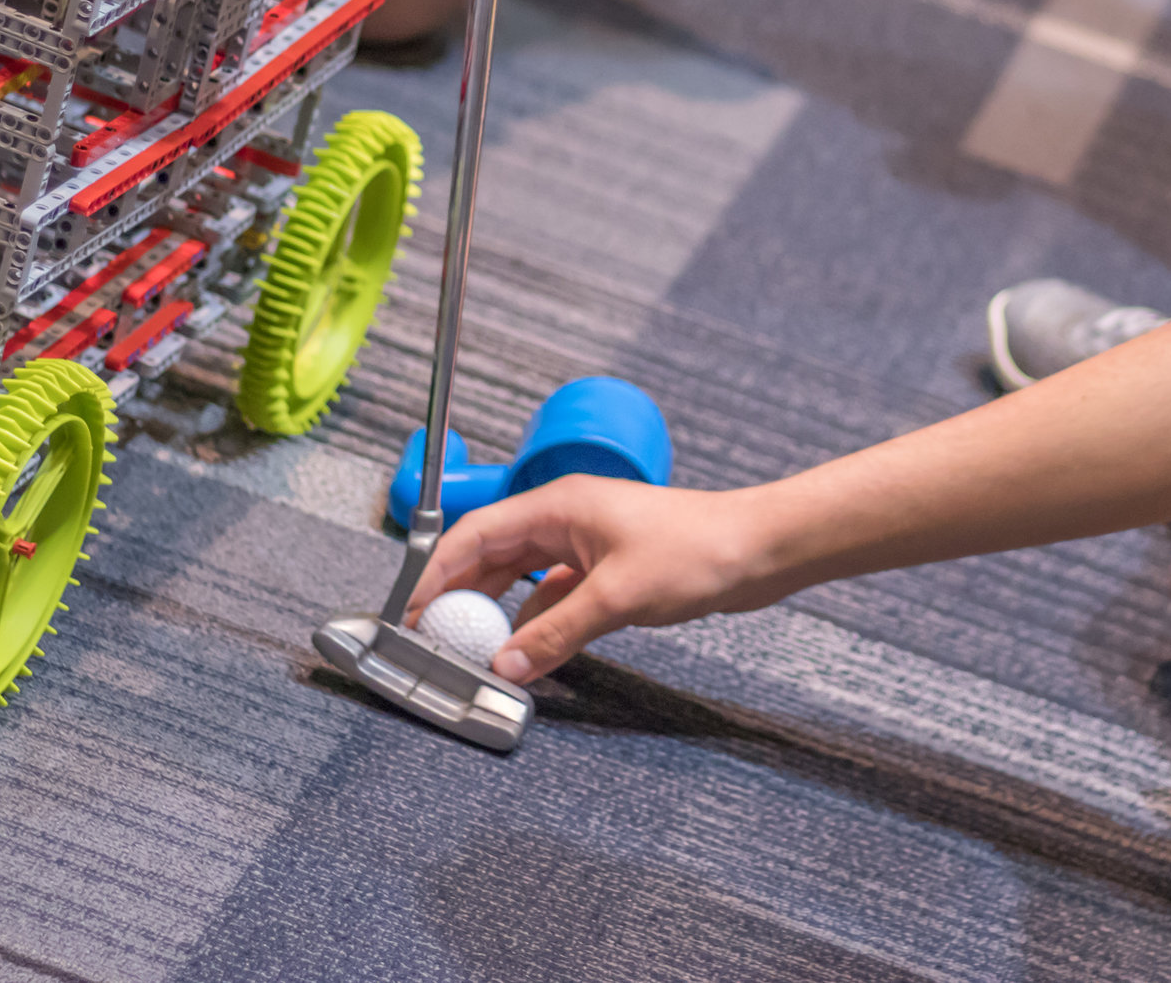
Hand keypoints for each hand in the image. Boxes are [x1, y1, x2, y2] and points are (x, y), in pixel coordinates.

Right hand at [406, 477, 783, 683]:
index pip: (476, 533)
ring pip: (523, 577)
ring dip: (499, 612)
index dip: (437, 572)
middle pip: (493, 554)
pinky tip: (527, 651)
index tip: (412, 611)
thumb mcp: (617, 598)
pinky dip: (537, 621)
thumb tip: (505, 665)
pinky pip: (555, 593)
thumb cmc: (697, 550)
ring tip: (474, 651)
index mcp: (559, 504)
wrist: (757, 549)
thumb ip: (555, 634)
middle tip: (434, 638)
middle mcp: (567, 518)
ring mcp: (588, 543)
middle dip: (461, 595)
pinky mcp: (609, 568)